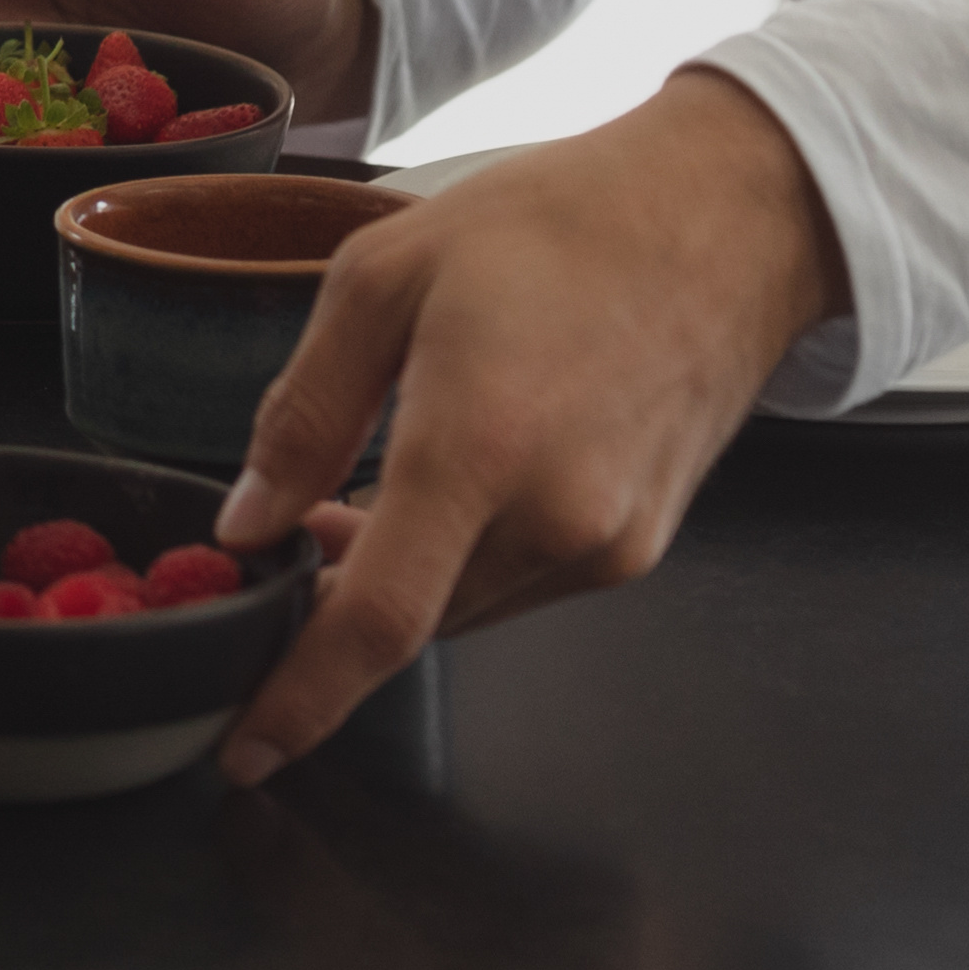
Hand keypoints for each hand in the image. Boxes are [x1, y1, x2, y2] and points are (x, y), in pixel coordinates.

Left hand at [206, 69, 844, 781]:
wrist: (725, 219)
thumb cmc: (556, 225)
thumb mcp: (383, 277)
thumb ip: (303, 414)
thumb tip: (249, 525)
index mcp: (481, 447)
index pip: (378, 623)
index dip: (301, 698)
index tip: (243, 750)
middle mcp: (559, 518)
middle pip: (412, 619)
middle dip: (339, 601)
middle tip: (296, 530)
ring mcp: (612, 543)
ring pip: (464, 606)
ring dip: (406, 574)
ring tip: (375, 483)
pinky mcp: (643, 547)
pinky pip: (521, 582)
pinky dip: (469, 557)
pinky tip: (462, 477)